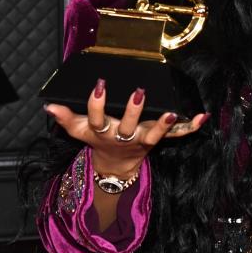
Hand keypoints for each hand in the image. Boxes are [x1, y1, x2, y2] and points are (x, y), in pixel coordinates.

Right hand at [43, 78, 209, 175]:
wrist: (115, 166)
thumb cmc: (97, 139)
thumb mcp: (78, 130)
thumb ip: (64, 118)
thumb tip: (48, 105)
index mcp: (103, 131)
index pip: (97, 117)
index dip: (97, 103)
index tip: (100, 85)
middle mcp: (123, 136)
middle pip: (128, 125)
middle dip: (133, 110)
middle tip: (138, 92)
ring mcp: (142, 140)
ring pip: (154, 134)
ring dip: (163, 123)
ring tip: (171, 111)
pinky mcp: (157, 141)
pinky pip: (177, 135)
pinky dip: (191, 127)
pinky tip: (203, 116)